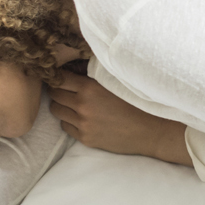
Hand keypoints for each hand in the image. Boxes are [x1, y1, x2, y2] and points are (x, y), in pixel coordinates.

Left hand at [49, 71, 190, 164]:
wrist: (150, 131)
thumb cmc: (136, 103)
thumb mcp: (115, 83)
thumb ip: (94, 75)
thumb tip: (73, 66)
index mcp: (90, 88)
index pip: (59, 78)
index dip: (58, 77)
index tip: (60, 77)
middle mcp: (83, 106)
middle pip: (54, 95)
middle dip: (58, 91)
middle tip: (66, 90)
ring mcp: (83, 124)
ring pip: (56, 111)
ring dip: (62, 106)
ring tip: (74, 104)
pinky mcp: (85, 138)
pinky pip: (65, 126)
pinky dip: (70, 121)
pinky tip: (83, 118)